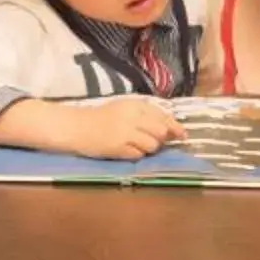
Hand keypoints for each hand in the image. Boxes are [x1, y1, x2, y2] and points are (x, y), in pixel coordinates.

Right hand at [67, 98, 184, 160]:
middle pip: (161, 132)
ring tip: (136, 145)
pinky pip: (138, 155)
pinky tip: (126, 150)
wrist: (77, 126)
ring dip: (149, 148)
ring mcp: (126, 133)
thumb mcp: (124, 109)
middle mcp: (133, 117)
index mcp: (135, 105)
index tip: (182, 134)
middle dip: (162, 139)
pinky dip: (136, 155)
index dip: (175, 126)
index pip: (162, 115)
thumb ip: (145, 115)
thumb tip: (169, 127)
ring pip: (152, 145)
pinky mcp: (119, 148)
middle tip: (156, 142)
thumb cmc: (101, 117)